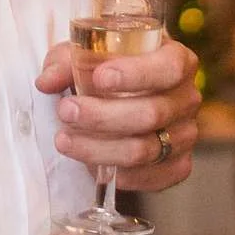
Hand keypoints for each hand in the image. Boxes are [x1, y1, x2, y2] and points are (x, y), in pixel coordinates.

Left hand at [36, 36, 200, 192]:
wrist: (125, 97)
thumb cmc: (106, 69)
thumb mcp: (85, 56)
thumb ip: (65, 64)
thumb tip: (46, 82)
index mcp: (177, 60)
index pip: (168, 68)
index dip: (136, 74)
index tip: (99, 78)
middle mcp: (188, 98)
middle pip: (151, 113)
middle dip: (102, 116)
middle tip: (65, 111)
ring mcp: (186, 134)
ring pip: (144, 150)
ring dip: (98, 148)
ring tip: (64, 139)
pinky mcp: (178, 165)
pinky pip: (150, 178)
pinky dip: (116, 173)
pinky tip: (89, 164)